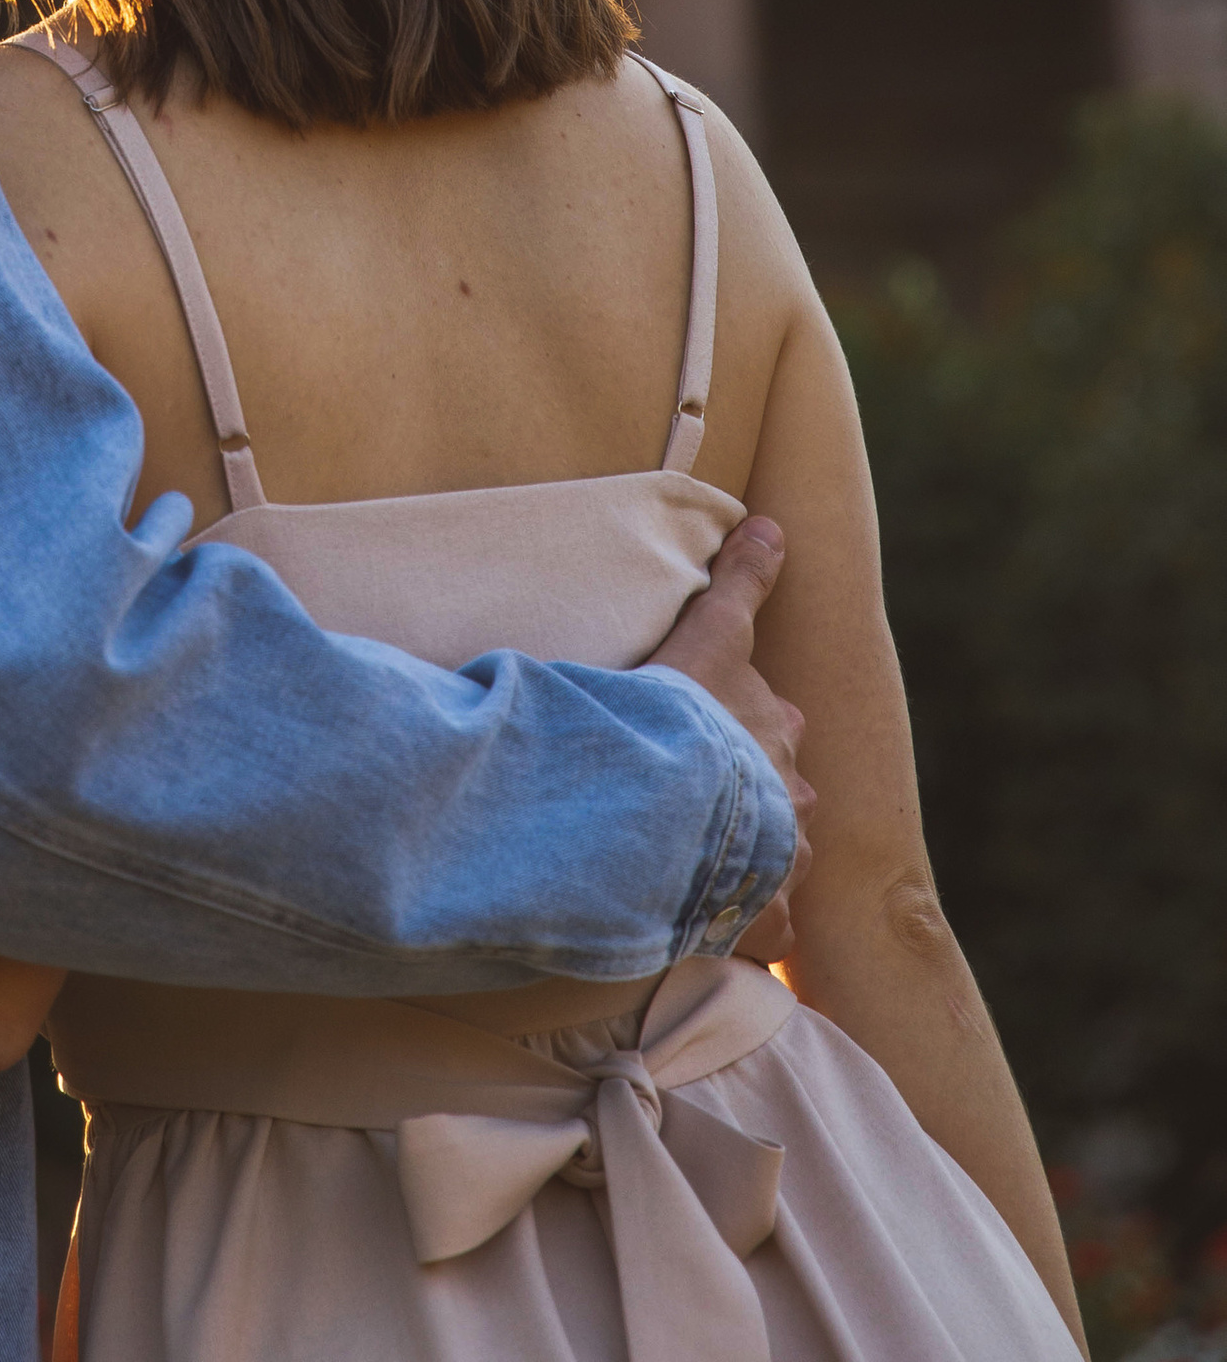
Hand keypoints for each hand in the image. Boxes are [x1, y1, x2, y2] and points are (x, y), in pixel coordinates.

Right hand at [645, 515, 814, 958]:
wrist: (661, 803)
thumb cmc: (669, 711)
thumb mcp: (706, 634)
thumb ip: (738, 583)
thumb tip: (775, 524)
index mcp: (772, 724)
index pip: (769, 718)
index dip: (736, 722)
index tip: (712, 728)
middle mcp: (791, 789)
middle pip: (780, 788)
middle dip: (752, 791)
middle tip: (698, 797)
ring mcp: (781, 856)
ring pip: (777, 855)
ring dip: (746, 857)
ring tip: (695, 864)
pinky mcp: (765, 917)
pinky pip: (761, 928)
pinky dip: (740, 927)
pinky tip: (707, 926)